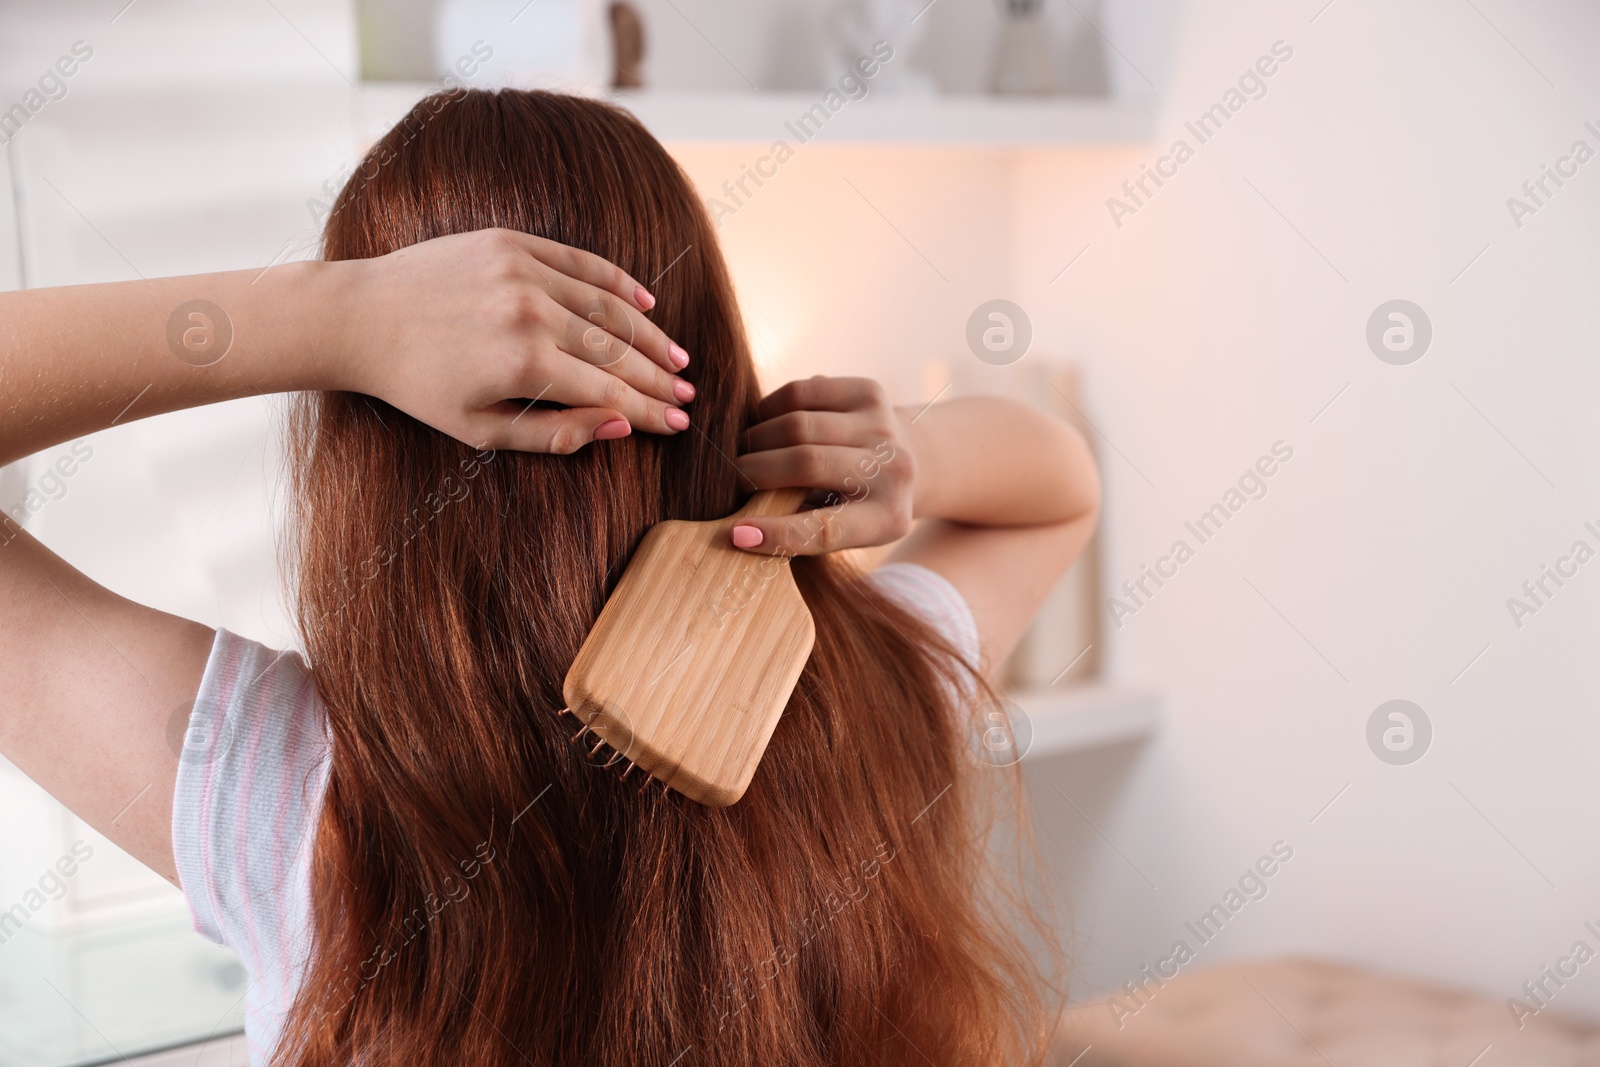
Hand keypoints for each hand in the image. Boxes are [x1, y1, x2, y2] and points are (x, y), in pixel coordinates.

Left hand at [331, 228, 694, 452]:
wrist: (361, 317)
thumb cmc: (418, 386)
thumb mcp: (480, 430)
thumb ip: (554, 434)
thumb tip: (619, 428)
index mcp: (523, 366)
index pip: (609, 392)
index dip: (650, 410)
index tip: (679, 423)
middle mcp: (530, 313)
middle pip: (617, 351)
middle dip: (660, 378)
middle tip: (690, 395)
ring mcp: (523, 272)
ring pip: (608, 305)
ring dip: (649, 334)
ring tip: (677, 358)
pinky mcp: (512, 242)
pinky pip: (582, 263)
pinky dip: (618, 283)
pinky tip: (646, 303)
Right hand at [730, 377, 916, 555]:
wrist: (907, 458)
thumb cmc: (855, 505)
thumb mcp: (839, 530)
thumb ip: (799, 527)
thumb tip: (742, 526)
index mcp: (888, 518)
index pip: (827, 529)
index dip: (777, 532)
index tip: (735, 534)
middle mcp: (894, 470)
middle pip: (806, 464)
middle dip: (754, 471)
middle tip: (732, 480)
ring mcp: (883, 426)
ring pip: (797, 424)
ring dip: (756, 440)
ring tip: (744, 453)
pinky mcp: (870, 392)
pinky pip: (800, 393)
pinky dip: (768, 410)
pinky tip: (764, 425)